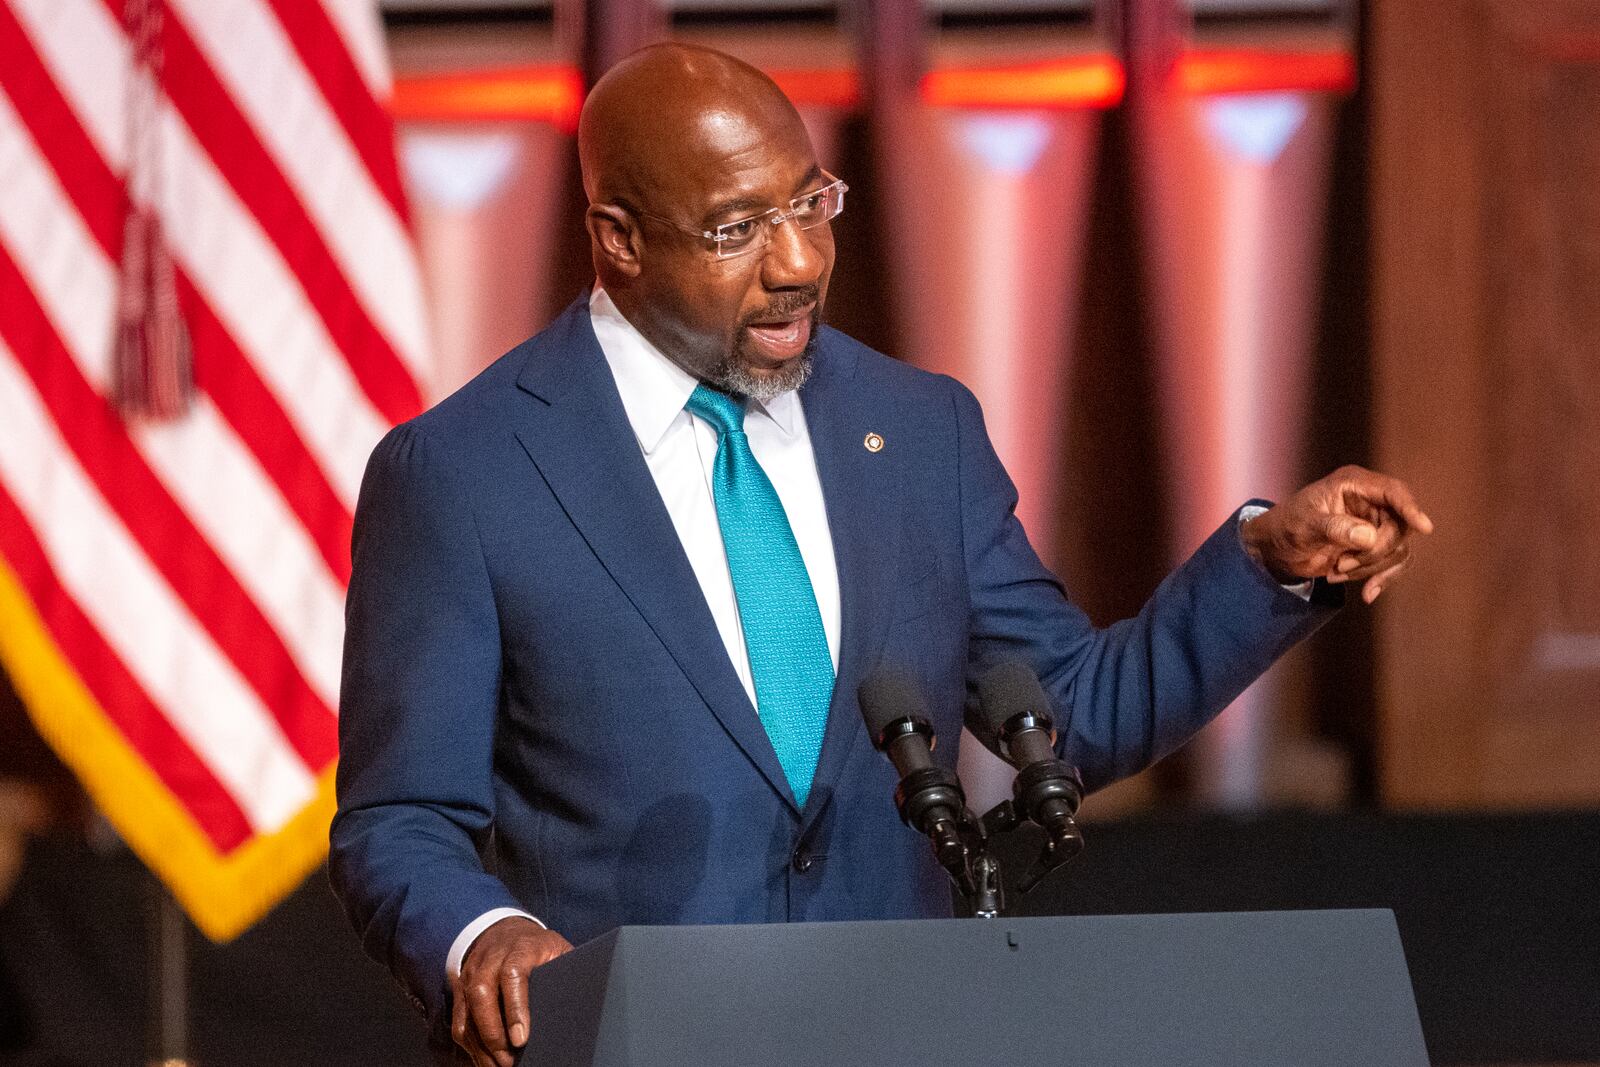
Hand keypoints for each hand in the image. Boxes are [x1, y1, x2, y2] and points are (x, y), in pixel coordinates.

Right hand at [451, 916, 573, 1066]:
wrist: (505, 931)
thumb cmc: (540, 948)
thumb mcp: (558, 950)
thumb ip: (567, 969)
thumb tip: (587, 996)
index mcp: (521, 947)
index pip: (512, 974)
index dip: (515, 1007)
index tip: (521, 1038)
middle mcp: (491, 958)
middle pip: (481, 994)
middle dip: (494, 1033)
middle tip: (509, 1060)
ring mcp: (471, 973)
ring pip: (466, 1012)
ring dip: (481, 1045)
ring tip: (499, 1066)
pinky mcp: (460, 989)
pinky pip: (459, 1021)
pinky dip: (471, 1045)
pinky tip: (487, 1059)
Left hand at [1240, 465, 1434, 603]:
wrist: (1277, 549)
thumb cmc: (1286, 527)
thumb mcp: (1304, 526)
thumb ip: (1335, 528)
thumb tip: (1369, 537)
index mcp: (1354, 484)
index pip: (1393, 492)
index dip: (1411, 508)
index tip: (1424, 527)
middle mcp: (1370, 501)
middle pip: (1399, 527)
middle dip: (1375, 552)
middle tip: (1341, 565)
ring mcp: (1375, 524)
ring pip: (1398, 549)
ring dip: (1371, 567)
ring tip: (1336, 572)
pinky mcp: (1374, 547)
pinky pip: (1394, 563)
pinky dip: (1381, 578)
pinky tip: (1367, 594)